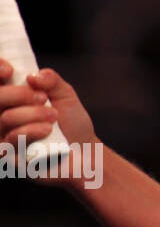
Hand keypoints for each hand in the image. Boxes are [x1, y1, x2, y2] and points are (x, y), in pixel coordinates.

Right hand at [0, 59, 99, 187]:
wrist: (84, 152)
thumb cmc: (72, 123)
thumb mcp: (66, 95)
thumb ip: (51, 81)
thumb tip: (33, 75)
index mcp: (13, 99)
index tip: (8, 70)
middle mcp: (3, 116)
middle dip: (19, 94)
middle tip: (44, 99)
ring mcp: (3, 136)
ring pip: (5, 118)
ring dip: (34, 114)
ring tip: (54, 117)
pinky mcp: (8, 156)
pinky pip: (11, 138)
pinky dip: (32, 131)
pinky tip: (47, 131)